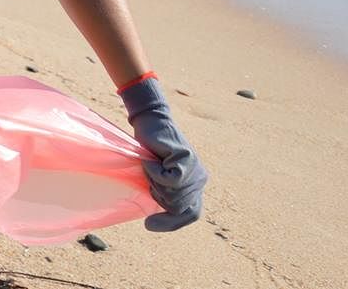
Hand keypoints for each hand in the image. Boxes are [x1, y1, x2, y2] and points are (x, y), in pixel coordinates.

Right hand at [120, 77, 206, 230]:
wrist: (149, 122)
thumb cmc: (148, 150)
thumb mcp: (157, 177)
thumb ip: (166, 193)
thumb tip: (156, 222)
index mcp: (196, 186)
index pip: (191, 214)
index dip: (171, 223)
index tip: (149, 225)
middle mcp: (200, 180)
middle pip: (178, 206)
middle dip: (157, 194)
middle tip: (147, 178)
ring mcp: (196, 170)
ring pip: (173, 194)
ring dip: (153, 181)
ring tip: (149, 165)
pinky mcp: (187, 159)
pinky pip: (170, 179)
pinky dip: (154, 171)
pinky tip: (151, 159)